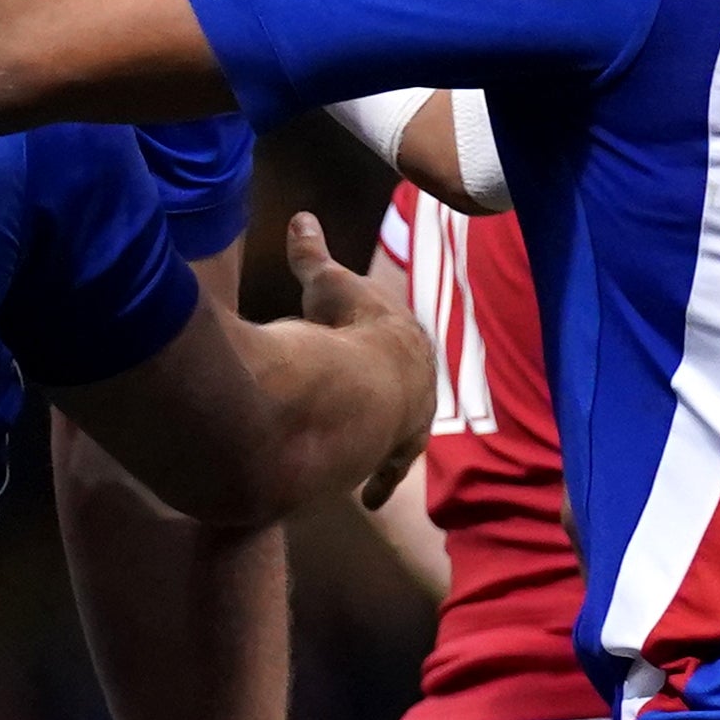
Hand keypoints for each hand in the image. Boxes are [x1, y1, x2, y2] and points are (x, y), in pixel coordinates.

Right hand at [283, 211, 434, 508]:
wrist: (366, 383)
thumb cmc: (348, 326)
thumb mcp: (326, 284)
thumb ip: (312, 255)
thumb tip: (300, 218)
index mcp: (408, 344)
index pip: (403, 350)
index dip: (390, 357)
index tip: (382, 365)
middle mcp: (419, 386)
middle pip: (410, 398)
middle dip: (399, 407)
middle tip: (387, 416)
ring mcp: (410, 422)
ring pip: (402, 438)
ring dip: (388, 447)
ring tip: (373, 463)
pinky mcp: (394, 456)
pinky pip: (387, 472)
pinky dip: (377, 483)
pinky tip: (368, 501)